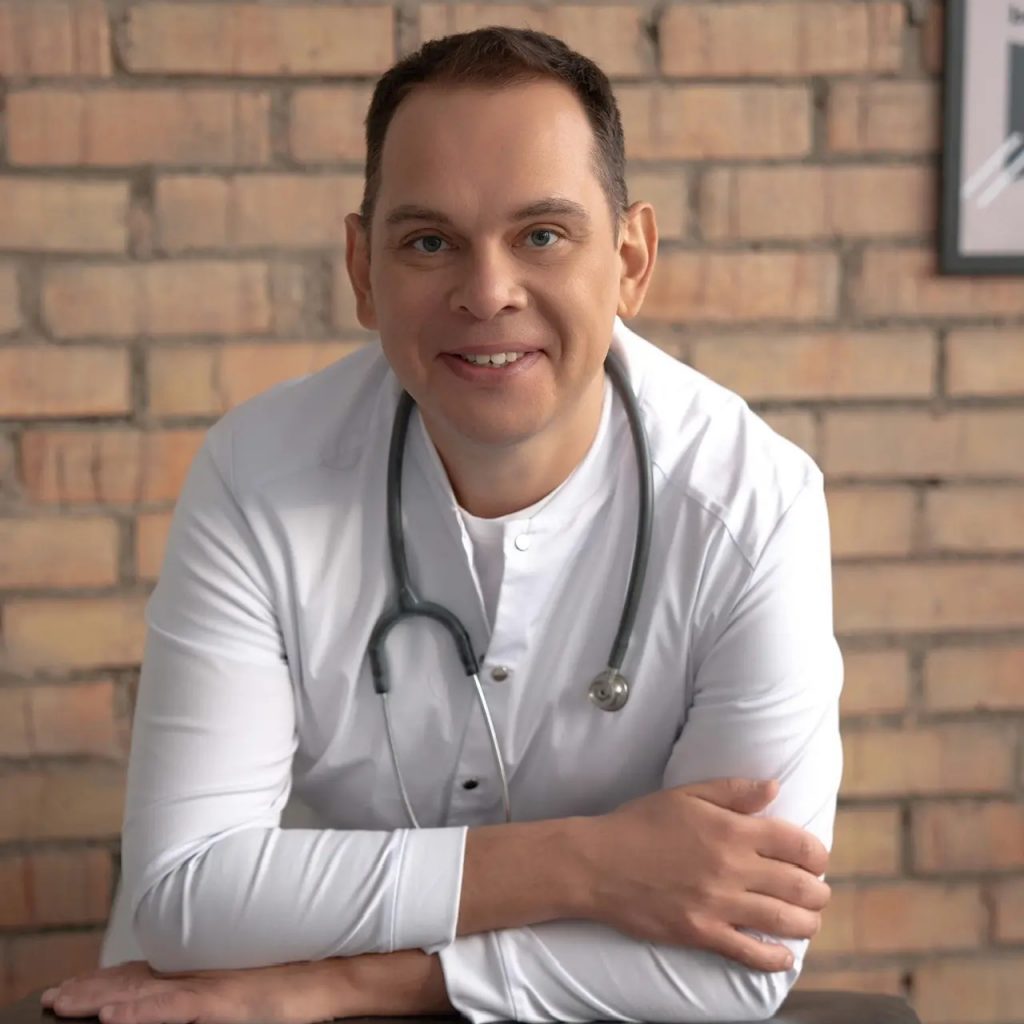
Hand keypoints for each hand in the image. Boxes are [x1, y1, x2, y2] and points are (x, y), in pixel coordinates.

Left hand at [39, 958, 352, 1023]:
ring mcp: (208, 986)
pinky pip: (171, 1009)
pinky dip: (139, 1012)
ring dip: (99, 997)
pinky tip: (111, 1018)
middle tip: (52, 997)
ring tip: (63, 1004)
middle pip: (133, 979)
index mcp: (202, 972)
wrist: (329, 977)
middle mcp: (199, 973)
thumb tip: (191, 1000)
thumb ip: (212, 994)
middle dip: (89, 988)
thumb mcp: (245, 993)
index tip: (73, 988)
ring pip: (142, 991)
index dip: (106, 980)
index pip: (144, 974)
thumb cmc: (294, 989)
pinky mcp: (220, 1001)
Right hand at [579, 778, 830, 971]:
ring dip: (807, 923)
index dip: (817, 854)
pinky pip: (750, 953)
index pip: (798, 844)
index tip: (816, 859)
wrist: (597, 863)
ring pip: (785, 921)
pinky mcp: (701, 934)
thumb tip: (775, 788)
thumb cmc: (639, 823)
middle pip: (801, 886)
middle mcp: (732, 868)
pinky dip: (775, 958)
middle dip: (818, 891)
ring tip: (808, 921)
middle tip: (816, 892)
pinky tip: (783, 956)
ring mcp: (718, 905)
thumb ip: (733, 791)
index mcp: (731, 830)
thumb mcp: (685, 794)